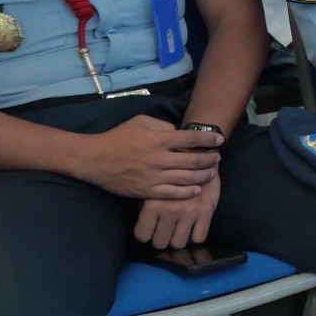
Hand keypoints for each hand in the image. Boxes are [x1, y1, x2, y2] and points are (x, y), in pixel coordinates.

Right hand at [73, 116, 220, 200]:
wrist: (95, 159)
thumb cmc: (117, 137)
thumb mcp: (140, 122)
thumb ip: (162, 125)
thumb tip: (179, 132)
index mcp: (158, 140)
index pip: (191, 139)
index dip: (209, 140)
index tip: (220, 140)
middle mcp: (159, 159)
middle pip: (193, 161)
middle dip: (210, 159)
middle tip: (218, 158)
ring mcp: (154, 177)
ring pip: (187, 179)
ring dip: (203, 176)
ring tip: (212, 173)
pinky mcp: (147, 191)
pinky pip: (173, 194)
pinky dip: (188, 192)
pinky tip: (196, 189)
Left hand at [134, 176, 221, 250]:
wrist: (197, 153)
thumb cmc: (169, 168)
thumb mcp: (151, 183)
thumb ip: (144, 202)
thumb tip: (141, 216)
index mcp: (153, 204)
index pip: (142, 236)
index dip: (144, 234)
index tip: (148, 230)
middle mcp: (171, 210)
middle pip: (160, 243)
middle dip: (160, 238)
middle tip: (162, 230)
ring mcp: (190, 213)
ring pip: (178, 243)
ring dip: (176, 238)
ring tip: (176, 229)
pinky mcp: (206, 212)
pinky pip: (199, 238)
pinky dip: (194, 236)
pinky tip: (190, 227)